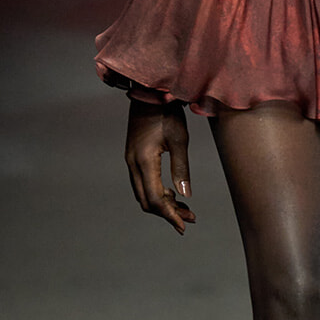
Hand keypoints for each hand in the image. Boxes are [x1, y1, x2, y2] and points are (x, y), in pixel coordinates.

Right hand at [125, 99, 195, 233]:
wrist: (149, 94)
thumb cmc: (167, 113)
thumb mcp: (180, 139)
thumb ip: (181, 168)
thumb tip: (185, 195)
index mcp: (144, 161)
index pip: (156, 199)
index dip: (170, 215)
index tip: (184, 226)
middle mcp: (133, 164)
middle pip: (147, 201)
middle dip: (167, 213)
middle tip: (189, 217)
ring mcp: (130, 161)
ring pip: (143, 194)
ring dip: (163, 204)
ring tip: (185, 208)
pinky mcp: (133, 157)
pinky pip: (142, 183)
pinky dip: (157, 193)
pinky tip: (172, 193)